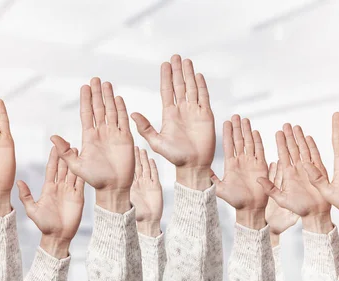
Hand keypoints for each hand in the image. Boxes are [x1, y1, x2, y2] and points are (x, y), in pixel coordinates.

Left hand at [17, 148, 84, 258]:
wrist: (57, 236)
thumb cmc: (44, 225)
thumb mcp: (32, 210)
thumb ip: (26, 195)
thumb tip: (19, 182)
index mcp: (48, 188)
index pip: (51, 169)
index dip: (53, 158)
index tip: (54, 146)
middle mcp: (59, 187)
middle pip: (63, 167)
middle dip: (65, 155)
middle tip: (66, 142)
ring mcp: (70, 191)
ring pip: (72, 173)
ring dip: (75, 161)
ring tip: (77, 149)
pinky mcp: (78, 197)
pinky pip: (81, 183)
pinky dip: (82, 174)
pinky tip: (84, 165)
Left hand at [51, 78, 133, 212]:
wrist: (113, 188)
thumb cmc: (94, 180)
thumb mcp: (76, 166)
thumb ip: (65, 152)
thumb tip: (53, 137)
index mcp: (89, 137)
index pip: (87, 114)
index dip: (86, 100)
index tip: (85, 87)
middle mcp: (101, 133)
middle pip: (99, 109)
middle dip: (97, 94)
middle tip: (96, 79)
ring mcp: (114, 135)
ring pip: (111, 111)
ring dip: (109, 98)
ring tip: (107, 84)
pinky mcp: (125, 139)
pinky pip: (123, 121)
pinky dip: (122, 110)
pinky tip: (119, 99)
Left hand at [130, 147, 162, 236]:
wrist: (148, 221)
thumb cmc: (136, 215)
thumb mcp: (126, 202)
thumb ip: (121, 194)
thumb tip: (110, 185)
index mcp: (130, 185)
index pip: (128, 169)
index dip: (126, 160)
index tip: (123, 151)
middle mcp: (139, 183)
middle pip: (137, 166)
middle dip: (135, 156)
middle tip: (133, 145)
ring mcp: (148, 184)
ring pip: (146, 168)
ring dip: (144, 159)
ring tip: (142, 149)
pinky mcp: (156, 187)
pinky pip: (155, 174)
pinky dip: (153, 167)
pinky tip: (151, 159)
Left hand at [131, 55, 214, 189]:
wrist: (193, 166)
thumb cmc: (174, 157)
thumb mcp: (156, 142)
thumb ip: (145, 128)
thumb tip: (132, 114)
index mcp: (169, 114)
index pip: (167, 90)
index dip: (166, 77)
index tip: (165, 64)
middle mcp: (181, 110)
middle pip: (179, 85)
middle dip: (178, 71)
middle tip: (176, 56)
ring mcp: (194, 112)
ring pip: (192, 88)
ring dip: (189, 75)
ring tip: (186, 61)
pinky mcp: (205, 116)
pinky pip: (204, 98)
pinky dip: (202, 86)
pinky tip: (198, 76)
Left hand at [211, 115, 267, 228]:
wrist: (250, 208)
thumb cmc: (235, 200)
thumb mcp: (220, 189)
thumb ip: (212, 179)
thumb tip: (202, 170)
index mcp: (230, 164)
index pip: (229, 145)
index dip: (228, 133)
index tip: (226, 122)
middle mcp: (240, 161)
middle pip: (239, 140)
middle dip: (237, 128)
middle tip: (236, 115)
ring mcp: (251, 162)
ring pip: (249, 143)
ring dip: (247, 131)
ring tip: (245, 119)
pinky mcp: (261, 166)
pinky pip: (259, 151)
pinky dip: (258, 142)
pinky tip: (256, 132)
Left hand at [257, 124, 332, 233]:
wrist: (314, 216)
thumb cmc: (298, 209)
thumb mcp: (280, 200)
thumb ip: (270, 189)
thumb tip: (258, 179)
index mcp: (287, 175)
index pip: (283, 155)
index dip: (280, 143)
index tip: (278, 132)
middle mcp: (297, 170)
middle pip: (292, 149)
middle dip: (289, 137)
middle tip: (286, 124)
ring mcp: (309, 170)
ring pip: (303, 151)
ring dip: (299, 139)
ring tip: (296, 127)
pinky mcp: (319, 173)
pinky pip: (316, 158)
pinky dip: (312, 148)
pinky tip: (309, 138)